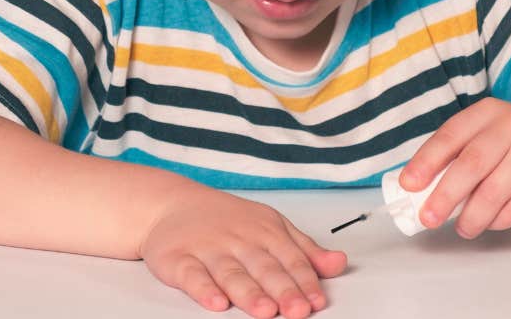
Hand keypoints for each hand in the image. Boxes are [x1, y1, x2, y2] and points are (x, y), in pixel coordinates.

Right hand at [139, 187, 347, 317]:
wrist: (171, 203)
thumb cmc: (227, 220)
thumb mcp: (271, 227)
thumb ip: (305, 250)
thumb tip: (339, 263)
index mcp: (265, 231)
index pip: (290, 259)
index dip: (305, 282)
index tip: (317, 301)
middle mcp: (238, 239)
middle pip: (263, 268)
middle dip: (283, 290)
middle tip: (298, 310)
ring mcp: (208, 249)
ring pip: (231, 273)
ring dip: (249, 293)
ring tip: (265, 311)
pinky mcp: (177, 259)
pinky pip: (192, 275)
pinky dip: (204, 289)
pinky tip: (217, 302)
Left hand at [401, 97, 510, 237]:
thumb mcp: (483, 145)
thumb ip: (454, 161)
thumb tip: (417, 191)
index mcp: (488, 112)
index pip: (451, 135)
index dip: (427, 161)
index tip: (409, 185)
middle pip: (472, 163)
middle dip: (445, 195)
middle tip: (428, 218)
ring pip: (494, 192)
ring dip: (472, 216)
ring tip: (464, 228)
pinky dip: (497, 221)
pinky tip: (492, 222)